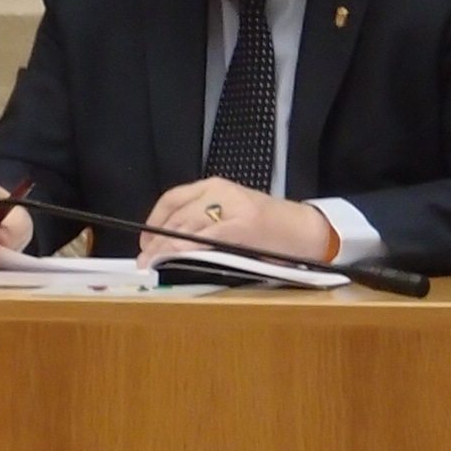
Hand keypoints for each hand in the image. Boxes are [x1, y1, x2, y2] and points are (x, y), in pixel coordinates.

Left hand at [138, 178, 340, 265]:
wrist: (307, 230)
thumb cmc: (272, 228)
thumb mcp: (234, 213)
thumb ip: (206, 219)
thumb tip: (171, 241)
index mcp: (217, 186)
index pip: (173, 199)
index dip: (153, 221)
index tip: (145, 242)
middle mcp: (220, 191)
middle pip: (175, 215)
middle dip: (155, 240)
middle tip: (144, 260)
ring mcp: (231, 208)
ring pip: (184, 227)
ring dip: (163, 248)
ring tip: (152, 264)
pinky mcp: (240, 227)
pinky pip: (202, 238)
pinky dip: (183, 248)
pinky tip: (173, 257)